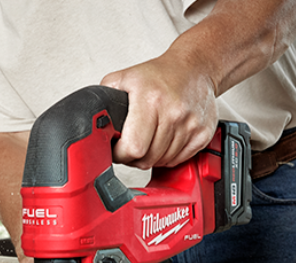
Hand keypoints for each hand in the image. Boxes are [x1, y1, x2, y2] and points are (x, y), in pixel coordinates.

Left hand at [101, 51, 218, 169]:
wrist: (195, 68)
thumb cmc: (160, 75)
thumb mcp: (124, 78)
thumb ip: (104, 99)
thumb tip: (93, 121)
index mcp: (150, 99)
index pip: (134, 147)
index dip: (121, 154)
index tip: (117, 149)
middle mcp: (173, 112)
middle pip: (148, 158)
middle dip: (134, 158)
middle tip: (131, 146)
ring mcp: (191, 124)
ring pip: (163, 161)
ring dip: (152, 157)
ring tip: (148, 141)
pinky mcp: (203, 133)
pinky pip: (180, 159)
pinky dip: (169, 156)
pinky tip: (164, 141)